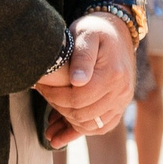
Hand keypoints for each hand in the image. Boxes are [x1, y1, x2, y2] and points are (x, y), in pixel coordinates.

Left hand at [35, 14, 135, 145]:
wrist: (118, 31)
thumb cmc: (96, 30)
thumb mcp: (85, 35)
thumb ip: (82, 57)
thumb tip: (77, 81)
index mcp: (112, 75)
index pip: (78, 99)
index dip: (54, 97)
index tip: (40, 87)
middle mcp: (121, 91)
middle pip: (84, 114)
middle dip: (58, 110)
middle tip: (43, 98)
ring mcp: (123, 100)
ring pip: (93, 125)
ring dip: (69, 127)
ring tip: (49, 127)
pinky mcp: (120, 105)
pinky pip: (103, 127)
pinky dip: (83, 132)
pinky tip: (64, 132)